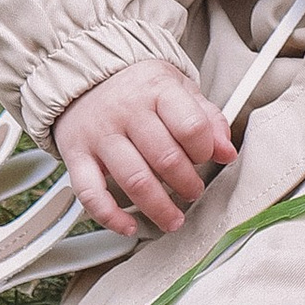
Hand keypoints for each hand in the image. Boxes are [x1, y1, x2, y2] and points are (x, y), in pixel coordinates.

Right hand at [54, 59, 235, 237]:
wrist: (86, 78)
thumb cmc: (138, 87)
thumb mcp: (179, 88)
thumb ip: (207, 119)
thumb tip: (227, 152)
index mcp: (157, 90)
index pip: (191, 126)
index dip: (205, 150)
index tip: (207, 157)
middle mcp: (127, 112)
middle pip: (166, 159)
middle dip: (187, 184)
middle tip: (193, 190)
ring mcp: (100, 135)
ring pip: (134, 181)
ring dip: (159, 208)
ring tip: (173, 218)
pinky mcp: (77, 156)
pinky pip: (91, 194)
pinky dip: (111, 217)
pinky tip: (129, 226)